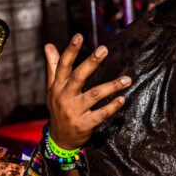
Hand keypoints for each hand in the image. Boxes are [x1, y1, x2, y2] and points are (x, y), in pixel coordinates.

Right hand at [45, 33, 129, 150]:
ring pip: (94, 95)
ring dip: (112, 86)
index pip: (63, 65)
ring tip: (127, 79)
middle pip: (78, 77)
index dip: (70, 50)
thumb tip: (48, 45)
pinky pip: (100, 114)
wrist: (59, 139)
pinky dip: (112, 107)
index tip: (79, 35)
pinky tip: (122, 99)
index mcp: (57, 87)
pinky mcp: (84, 124)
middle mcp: (64, 97)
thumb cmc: (58, 108)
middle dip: (91, 62)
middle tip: (104, 49)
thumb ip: (53, 67)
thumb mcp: (53, 89)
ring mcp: (74, 112)